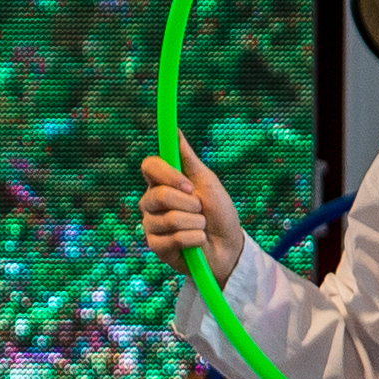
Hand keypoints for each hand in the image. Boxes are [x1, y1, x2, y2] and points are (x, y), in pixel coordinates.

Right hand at [137, 148, 248, 272]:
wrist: (229, 246)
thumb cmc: (218, 212)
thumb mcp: (207, 181)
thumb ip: (188, 158)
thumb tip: (176, 131)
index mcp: (162, 183)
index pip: (149, 167)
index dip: (167, 174)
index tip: (188, 185)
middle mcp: (152, 203)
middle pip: (158, 195)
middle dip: (189, 204)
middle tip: (201, 209)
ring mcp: (152, 225)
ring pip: (169, 220)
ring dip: (196, 223)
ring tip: (201, 227)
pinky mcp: (156, 247)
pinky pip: (174, 239)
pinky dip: (194, 239)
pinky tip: (197, 242)